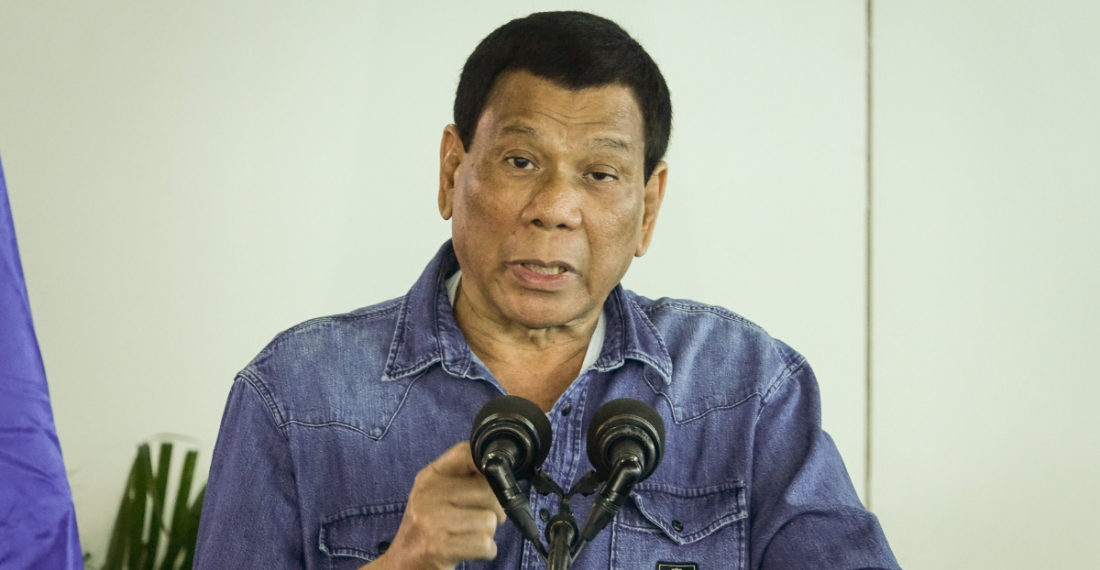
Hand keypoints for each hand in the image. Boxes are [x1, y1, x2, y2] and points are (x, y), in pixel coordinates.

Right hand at [363, 442, 506, 569]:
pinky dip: (485, 551)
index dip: (488, 465)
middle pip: (488, 491)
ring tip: (467, 536)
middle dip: (494, 510)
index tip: (493, 480)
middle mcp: (427, 494)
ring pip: (490, 520)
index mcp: (429, 477)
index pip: (466, 453)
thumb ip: (463, 479)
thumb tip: (502, 470)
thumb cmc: (429, 528)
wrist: (402, 564)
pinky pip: (485, 544)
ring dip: (487, 534)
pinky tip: (468, 550)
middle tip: (477, 520)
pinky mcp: (438, 547)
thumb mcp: (436, 496)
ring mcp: (431, 520)